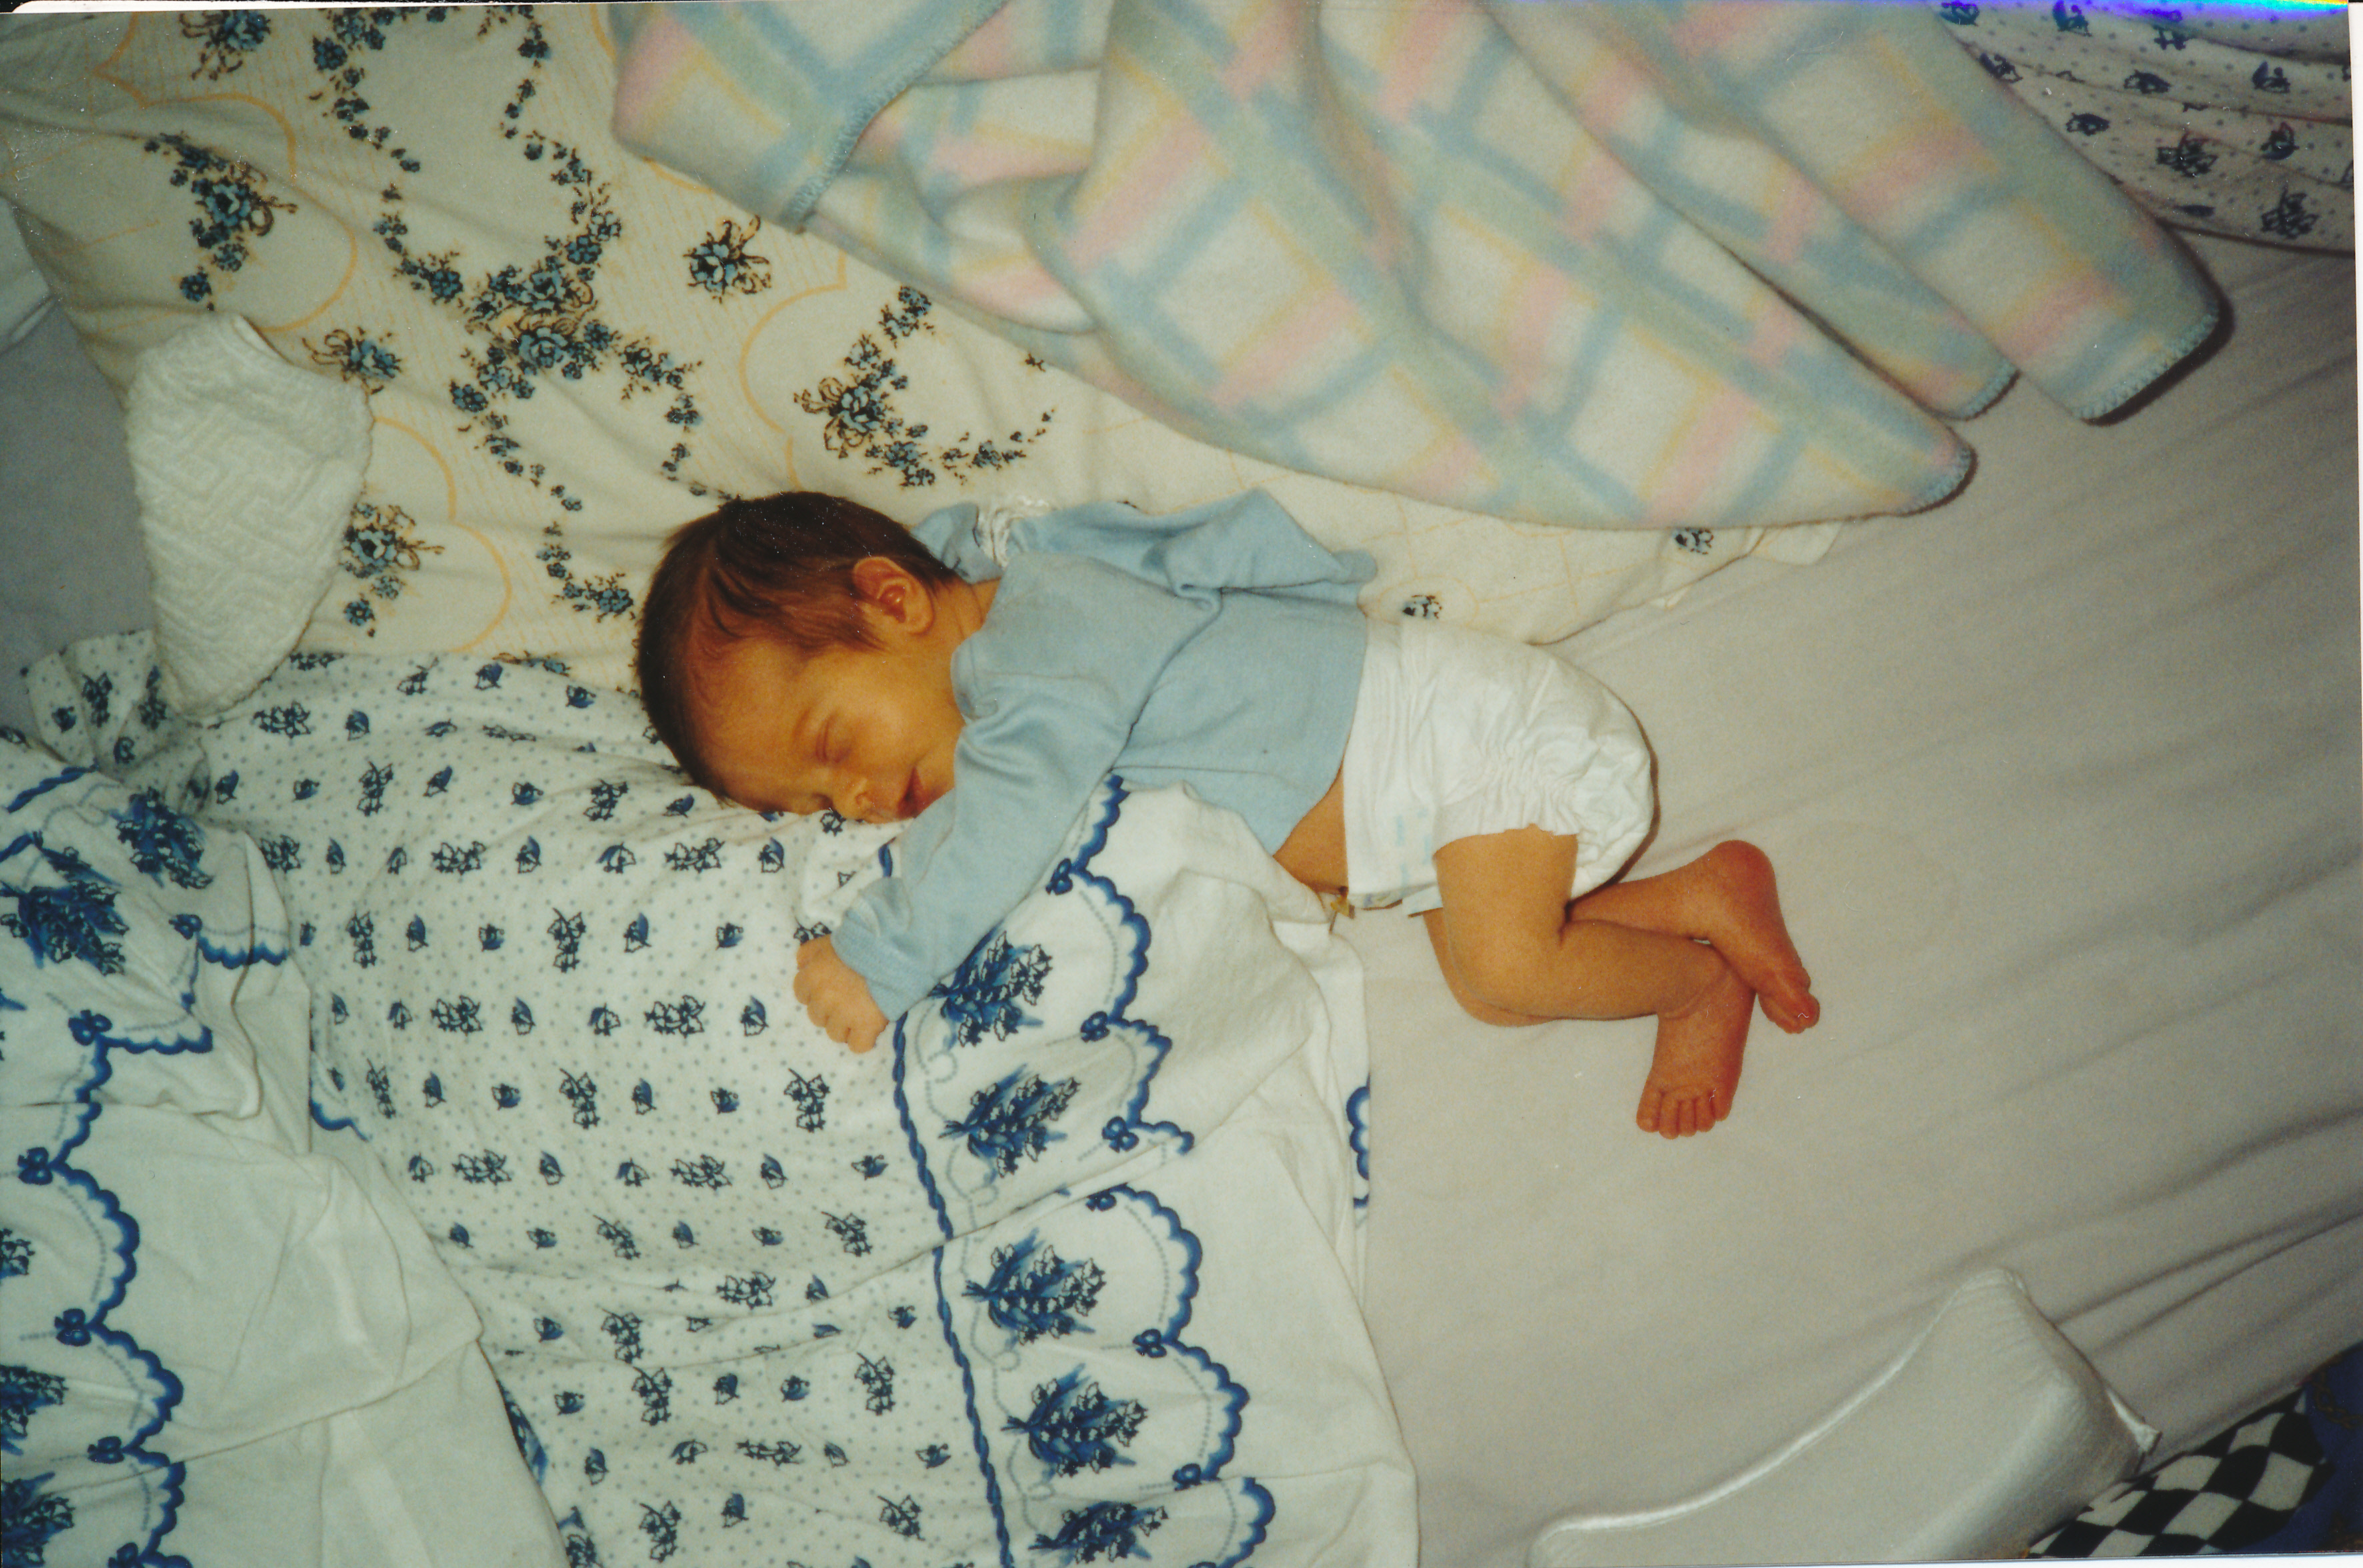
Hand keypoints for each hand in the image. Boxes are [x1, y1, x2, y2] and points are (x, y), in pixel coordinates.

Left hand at [794, 935, 889, 1052]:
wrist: (892, 951)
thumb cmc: (859, 944)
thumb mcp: (827, 941)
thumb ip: (808, 953)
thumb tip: (800, 966)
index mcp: (811, 977)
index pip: (802, 995)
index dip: (817, 993)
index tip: (831, 988)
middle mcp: (823, 1000)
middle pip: (818, 1017)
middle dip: (831, 1010)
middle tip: (849, 999)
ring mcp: (843, 1016)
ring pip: (836, 1034)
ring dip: (847, 1026)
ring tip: (862, 1012)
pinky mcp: (866, 1028)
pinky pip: (857, 1046)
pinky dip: (864, 1039)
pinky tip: (871, 1027)